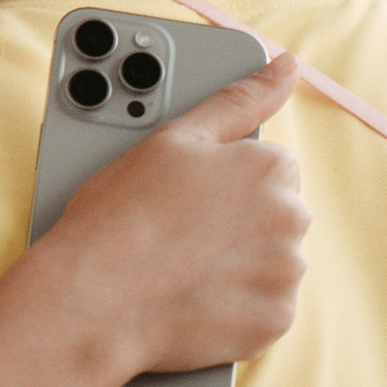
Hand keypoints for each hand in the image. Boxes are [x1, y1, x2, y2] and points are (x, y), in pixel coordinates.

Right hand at [29, 54, 308, 376]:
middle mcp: (290, 218)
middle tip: (180, 232)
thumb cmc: (122, 213)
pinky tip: (194, 296)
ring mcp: (284, 274)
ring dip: (238, 263)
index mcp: (269, 167)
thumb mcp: (174, 137)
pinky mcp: (273, 321)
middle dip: (236, 221)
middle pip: (274, 214)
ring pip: (271, 260)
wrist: (96, 298)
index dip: (224, 180)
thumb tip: (286, 65)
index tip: (189, 196)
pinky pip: (264, 307)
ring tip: (181, 267)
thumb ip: (238, 98)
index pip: (269, 167)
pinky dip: (237, 306)